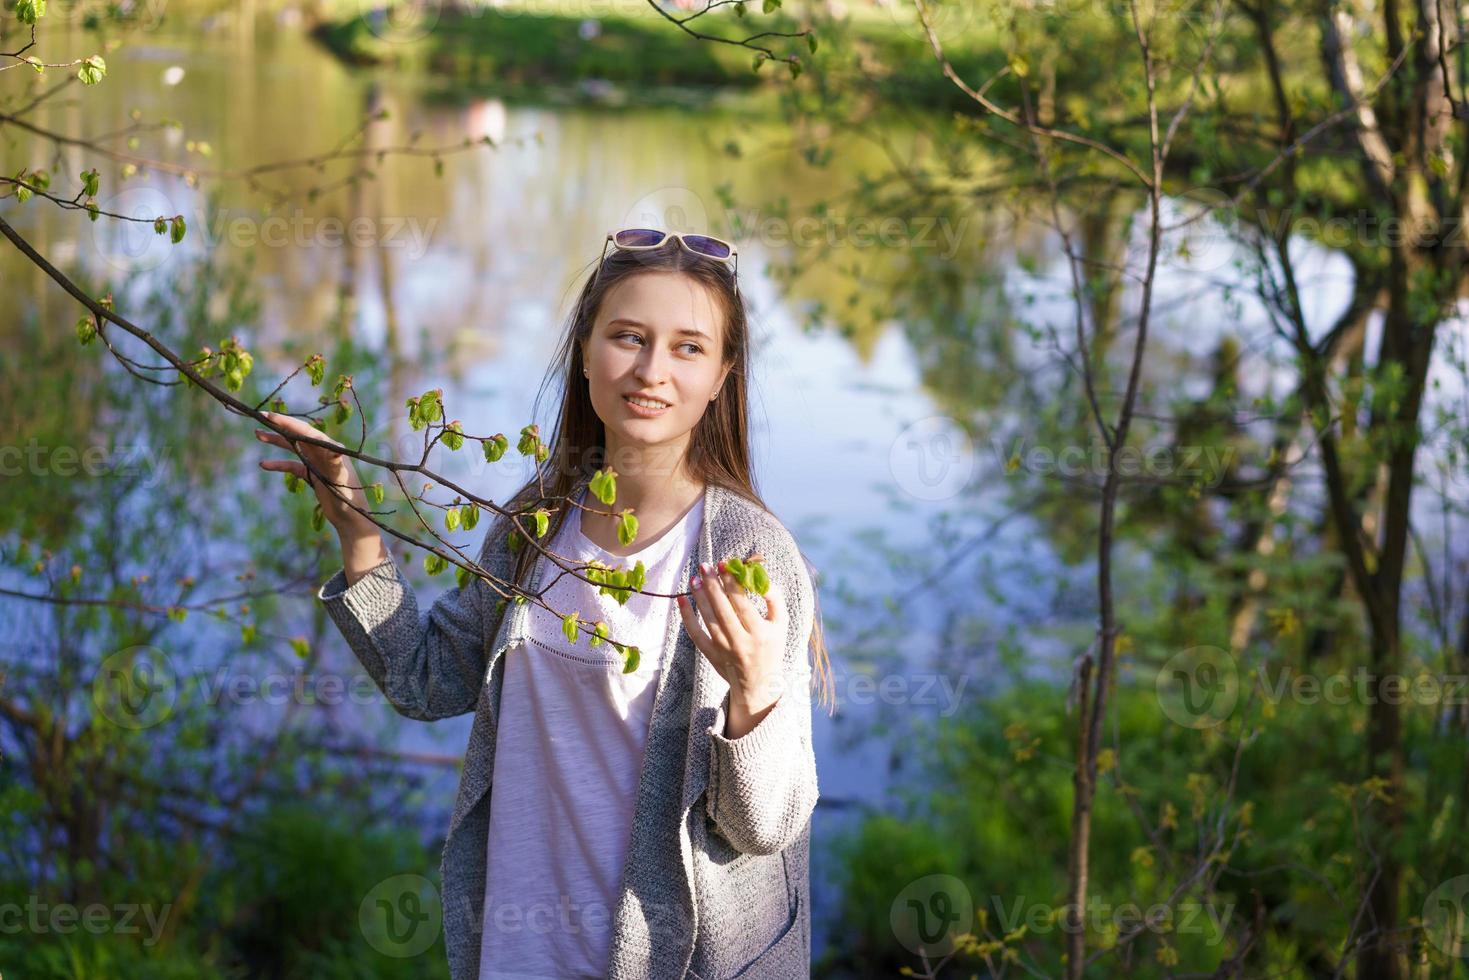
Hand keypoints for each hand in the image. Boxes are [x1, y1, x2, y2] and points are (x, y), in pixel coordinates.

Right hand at [254, 411, 374, 534]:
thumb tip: (335, 449)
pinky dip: (279, 464)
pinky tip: (264, 464)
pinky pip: (292, 465)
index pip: (306, 431)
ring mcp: (317, 462)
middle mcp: (324, 451)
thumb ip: (336, 465)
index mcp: (331, 448)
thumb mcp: (341, 481)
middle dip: (280, 426)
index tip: (270, 416)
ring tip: (258, 434)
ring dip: (277, 441)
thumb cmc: (349, 499)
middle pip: (298, 434)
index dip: (288, 422)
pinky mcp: (312, 474)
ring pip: (294, 447)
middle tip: (260, 417)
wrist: (350, 518)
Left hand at [676, 551, 786, 735]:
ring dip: (699, 597)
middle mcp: (741, 642)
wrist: (759, 683)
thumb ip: (774, 598)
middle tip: (704, 566)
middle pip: (723, 609)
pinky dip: (687, 617)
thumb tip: (758, 575)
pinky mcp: (711, 655)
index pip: (742, 603)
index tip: (723, 564)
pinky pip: (696, 634)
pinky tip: (681, 600)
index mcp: (760, 632)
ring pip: (708, 619)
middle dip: (712, 585)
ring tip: (695, 578)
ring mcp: (724, 650)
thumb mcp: (781, 623)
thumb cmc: (771, 646)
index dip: (731, 582)